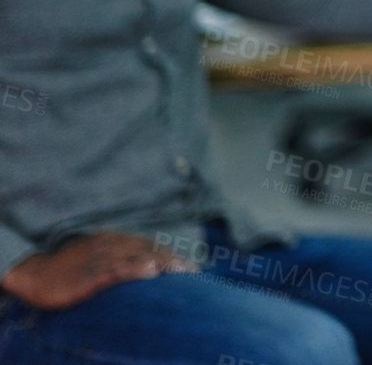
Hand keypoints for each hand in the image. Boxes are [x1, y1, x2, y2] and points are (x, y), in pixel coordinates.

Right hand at [1, 232, 197, 308]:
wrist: (36, 271)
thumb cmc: (68, 265)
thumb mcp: (97, 254)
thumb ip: (120, 256)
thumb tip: (147, 265)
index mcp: (115, 239)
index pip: (151, 245)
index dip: (172, 254)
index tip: (191, 266)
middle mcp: (112, 245)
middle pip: (150, 250)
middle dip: (173, 259)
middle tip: (192, 270)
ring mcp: (101, 258)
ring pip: (138, 258)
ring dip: (161, 264)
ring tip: (180, 271)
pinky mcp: (90, 273)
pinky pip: (115, 270)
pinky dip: (134, 270)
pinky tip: (150, 273)